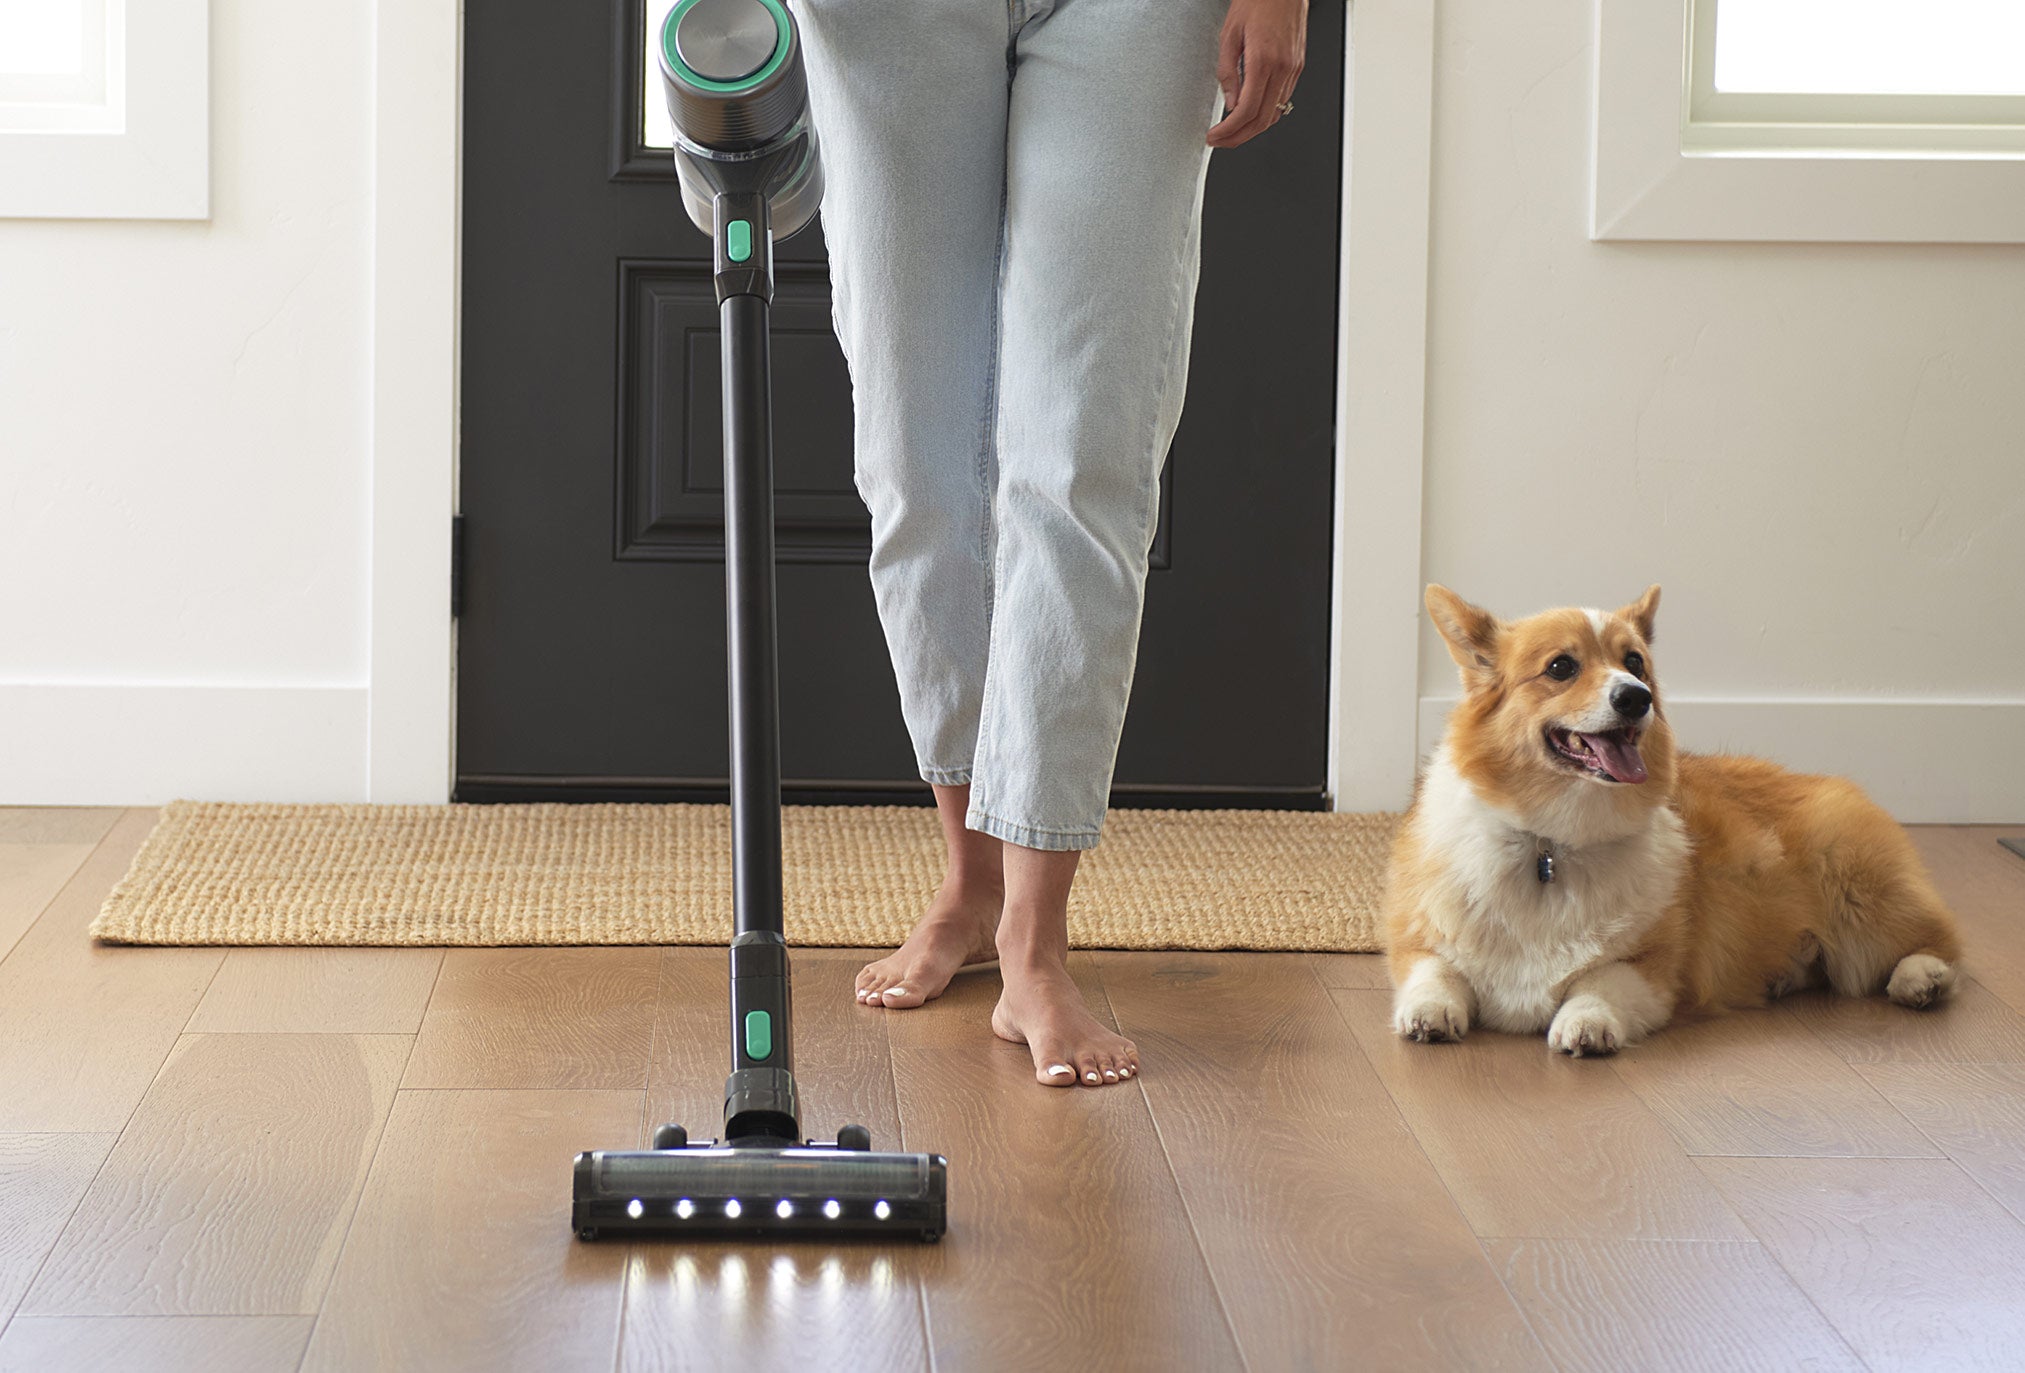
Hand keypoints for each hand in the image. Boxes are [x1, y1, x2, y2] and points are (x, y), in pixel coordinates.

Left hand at [1207, 0, 1306, 147]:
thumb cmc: (1258, 2)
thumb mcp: (1230, 34)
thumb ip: (1228, 72)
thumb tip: (1229, 102)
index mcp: (1263, 60)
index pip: (1246, 110)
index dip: (1229, 130)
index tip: (1215, 136)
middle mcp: (1283, 68)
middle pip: (1262, 120)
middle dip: (1238, 137)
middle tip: (1221, 142)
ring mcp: (1293, 69)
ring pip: (1275, 114)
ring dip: (1252, 129)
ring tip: (1232, 132)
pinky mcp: (1298, 67)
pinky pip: (1283, 100)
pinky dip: (1266, 114)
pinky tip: (1252, 114)